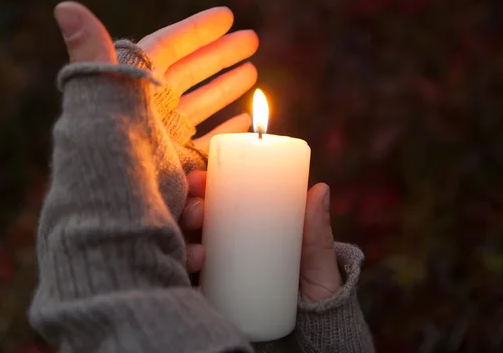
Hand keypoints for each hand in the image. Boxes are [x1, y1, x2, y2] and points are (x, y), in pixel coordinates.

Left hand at [53, 1, 258, 149]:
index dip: (196, 31)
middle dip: (221, 55)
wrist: (112, 208)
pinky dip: (226, 130)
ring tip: (252, 70)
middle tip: (252, 38)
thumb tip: (65, 6)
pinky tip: (244, 121)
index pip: (168, 49)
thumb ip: (91, 53)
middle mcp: (150, 111)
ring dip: (226, 87)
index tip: (227, 16)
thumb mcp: (97, 95)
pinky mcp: (179, 168)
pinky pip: (208, 143)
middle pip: (190, 74)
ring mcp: (165, 139)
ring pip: (202, 105)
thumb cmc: (105, 150)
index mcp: (133, 88)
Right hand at [182, 171, 341, 302]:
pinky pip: (188, 278)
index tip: (199, 179)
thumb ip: (316, 229)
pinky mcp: (210, 292)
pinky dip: (184, 271)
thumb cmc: (312, 283)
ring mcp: (216, 266)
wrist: (312, 324)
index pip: (218, 197)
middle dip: (189, 209)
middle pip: (196, 218)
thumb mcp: (315, 256)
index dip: (202, 185)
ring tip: (198, 252)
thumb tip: (320, 190)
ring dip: (182, 240)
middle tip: (197, 213)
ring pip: (187, 244)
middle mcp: (226, 240)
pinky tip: (192, 268)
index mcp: (247, 222)